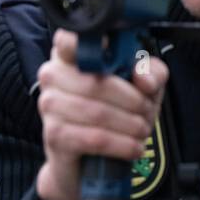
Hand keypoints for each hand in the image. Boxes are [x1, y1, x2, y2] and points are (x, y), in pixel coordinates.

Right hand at [34, 29, 168, 199]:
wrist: (89, 162)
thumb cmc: (114, 116)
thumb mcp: (141, 89)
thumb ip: (150, 73)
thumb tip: (143, 78)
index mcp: (70, 55)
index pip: (71, 37)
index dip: (94, 43)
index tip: (119, 57)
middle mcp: (53, 75)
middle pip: (99, 82)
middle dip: (134, 101)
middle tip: (148, 113)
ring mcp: (49, 105)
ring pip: (98, 112)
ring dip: (130, 125)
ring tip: (142, 131)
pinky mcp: (54, 136)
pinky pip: (94, 138)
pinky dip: (121, 145)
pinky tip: (133, 148)